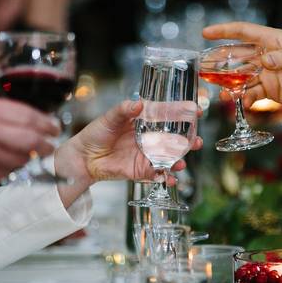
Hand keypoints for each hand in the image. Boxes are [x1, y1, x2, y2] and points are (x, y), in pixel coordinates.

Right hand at [0, 94, 59, 209]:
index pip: (26, 115)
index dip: (45, 122)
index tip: (53, 126)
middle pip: (31, 139)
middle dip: (47, 144)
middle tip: (52, 144)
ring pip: (21, 160)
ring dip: (32, 160)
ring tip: (36, 157)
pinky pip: (6, 176)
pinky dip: (12, 172)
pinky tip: (12, 169)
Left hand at [54, 100, 201, 202]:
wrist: (83, 156)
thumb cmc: (96, 133)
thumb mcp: (110, 117)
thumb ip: (125, 110)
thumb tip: (138, 103)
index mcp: (143, 122)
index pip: (167, 116)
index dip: (182, 114)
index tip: (196, 111)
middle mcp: (148, 138)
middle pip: (173, 139)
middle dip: (188, 141)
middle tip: (198, 141)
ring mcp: (146, 155)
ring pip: (168, 158)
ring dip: (178, 160)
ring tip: (182, 162)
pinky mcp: (140, 170)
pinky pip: (156, 174)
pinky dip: (165, 177)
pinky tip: (171, 179)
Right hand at [202, 22, 281, 109]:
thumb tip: (265, 61)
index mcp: (274, 41)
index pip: (244, 32)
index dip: (224, 31)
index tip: (206, 33)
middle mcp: (267, 55)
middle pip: (237, 56)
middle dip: (220, 60)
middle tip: (202, 66)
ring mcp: (268, 73)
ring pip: (241, 76)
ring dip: (228, 82)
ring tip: (216, 89)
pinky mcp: (272, 90)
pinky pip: (252, 93)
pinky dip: (244, 98)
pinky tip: (239, 103)